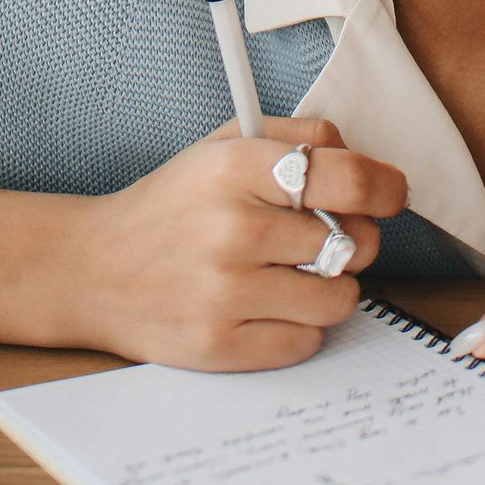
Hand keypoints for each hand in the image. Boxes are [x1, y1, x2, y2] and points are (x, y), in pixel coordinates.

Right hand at [74, 115, 407, 372]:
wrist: (92, 268)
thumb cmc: (172, 205)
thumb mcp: (223, 146)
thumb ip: (297, 139)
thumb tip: (365, 162)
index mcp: (237, 168)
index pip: (348, 178)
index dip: (385, 187)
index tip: (391, 195)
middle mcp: (234, 230)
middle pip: (353, 242)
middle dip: (353, 240)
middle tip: (324, 238)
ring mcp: (225, 293)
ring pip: (339, 298)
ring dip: (330, 288)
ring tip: (293, 275)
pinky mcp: (219, 346)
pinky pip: (306, 342)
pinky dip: (300, 326)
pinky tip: (266, 305)